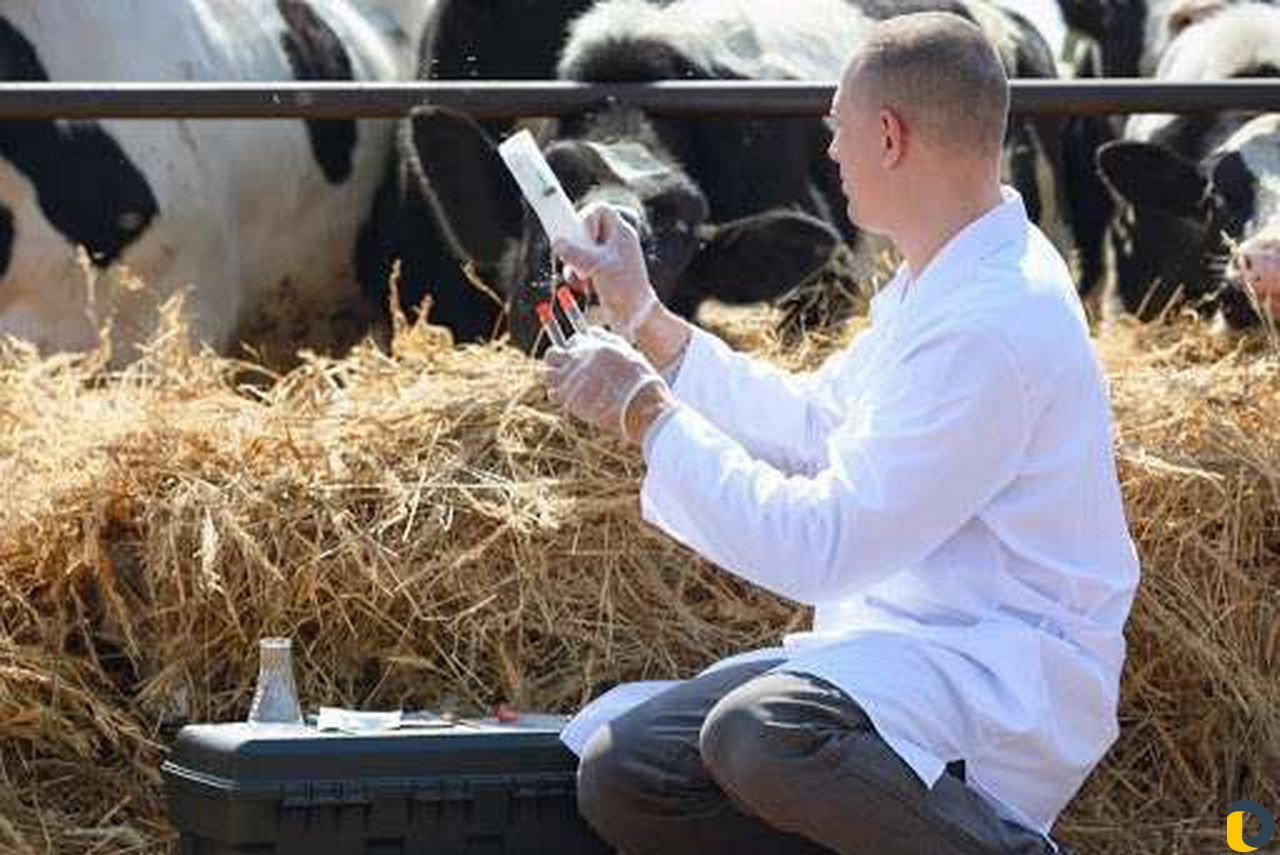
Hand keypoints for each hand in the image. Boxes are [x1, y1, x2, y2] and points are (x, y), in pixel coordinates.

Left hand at [544, 327, 671, 442]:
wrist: (637, 403)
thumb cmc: (637, 377)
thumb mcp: (626, 351)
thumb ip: (607, 339)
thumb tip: (591, 330)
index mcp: (591, 345)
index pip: (572, 340)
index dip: (575, 348)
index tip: (576, 354)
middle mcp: (576, 358)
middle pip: (552, 353)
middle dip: (555, 358)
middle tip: (562, 366)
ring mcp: (570, 378)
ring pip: (547, 373)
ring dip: (553, 376)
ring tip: (563, 382)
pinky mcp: (567, 397)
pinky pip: (552, 393)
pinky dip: (557, 394)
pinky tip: (568, 397)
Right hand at [552, 203, 658, 340]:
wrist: (636, 315)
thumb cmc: (625, 288)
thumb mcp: (598, 267)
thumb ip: (575, 253)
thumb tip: (557, 243)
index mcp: (620, 233)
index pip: (600, 210)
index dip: (587, 219)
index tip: (581, 237)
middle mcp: (614, 241)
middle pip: (585, 229)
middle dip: (576, 245)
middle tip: (573, 257)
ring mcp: (607, 256)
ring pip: (579, 248)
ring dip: (574, 262)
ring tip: (580, 277)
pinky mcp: (600, 271)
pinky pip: (580, 264)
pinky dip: (577, 274)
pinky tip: (583, 286)